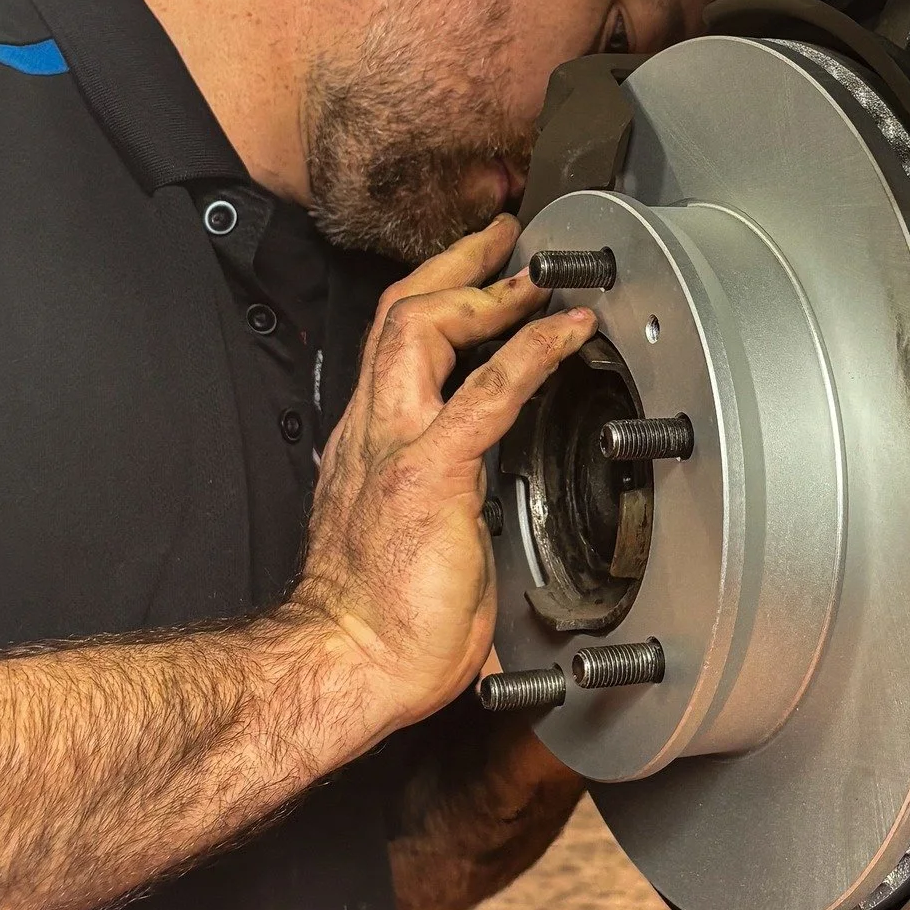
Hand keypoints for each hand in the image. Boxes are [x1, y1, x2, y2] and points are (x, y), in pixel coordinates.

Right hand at [291, 216, 594, 732]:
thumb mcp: (402, 540)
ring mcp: (395, 448)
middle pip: (399, 316)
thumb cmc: (375, 624)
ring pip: (421, 329)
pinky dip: (531, 351)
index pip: (392, 348)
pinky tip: (567, 330)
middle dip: (453, 267)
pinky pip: (486, 393)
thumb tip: (465, 514)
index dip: (434, 299)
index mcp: (367, 447)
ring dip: (484, 290)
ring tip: (534, 272)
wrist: (342, 667)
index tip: (474, 278)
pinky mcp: (429, 475)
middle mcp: (371, 433)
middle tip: (501, 241)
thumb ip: (429, 507)